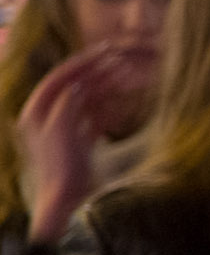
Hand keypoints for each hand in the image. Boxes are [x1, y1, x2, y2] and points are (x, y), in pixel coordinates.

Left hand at [17, 45, 154, 243]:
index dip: (81, 63)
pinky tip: (124, 102)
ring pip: (86, 100)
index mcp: (36, 113)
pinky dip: (109, 108)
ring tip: (127, 77)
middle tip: (120, 60)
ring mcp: (63, 129)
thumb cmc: (61, 170)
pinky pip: (95, 117)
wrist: (65, 203)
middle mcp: (46, 117)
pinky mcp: (78, 141)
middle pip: (73, 87)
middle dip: (97, 74)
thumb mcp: (61, 134)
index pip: (59, 79)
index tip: (103, 51)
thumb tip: (76, 87)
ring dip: (106, 89)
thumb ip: (66, 107)